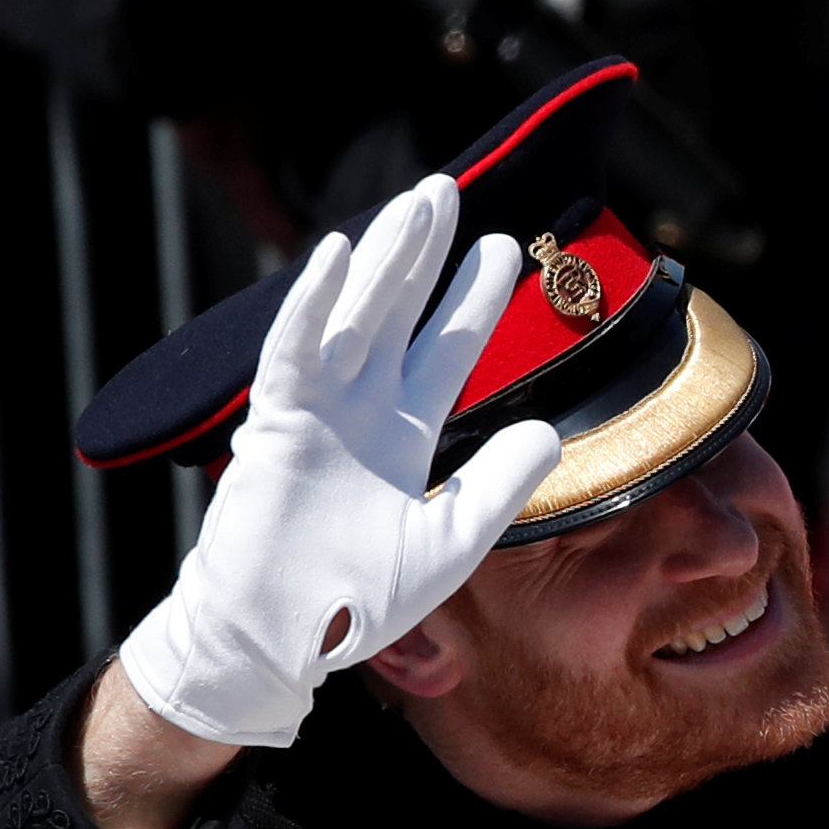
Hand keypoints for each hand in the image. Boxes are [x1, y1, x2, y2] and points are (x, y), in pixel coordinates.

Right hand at [114, 174, 563, 748]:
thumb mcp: (450, 541)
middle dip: (425, 255)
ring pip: (354, 317)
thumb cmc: (358, 599)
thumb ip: (498, 485)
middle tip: (449, 193)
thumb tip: (552, 431)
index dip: (472, 301)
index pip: (445, 351)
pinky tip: (339, 256)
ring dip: (382, 260)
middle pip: (400, 314)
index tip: (505, 251)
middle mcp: (361, 410)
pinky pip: (295, 352)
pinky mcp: (277, 424)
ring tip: (414, 203)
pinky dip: (314, 305)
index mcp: (403, 434)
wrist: (285, 636)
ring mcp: (317, 411)